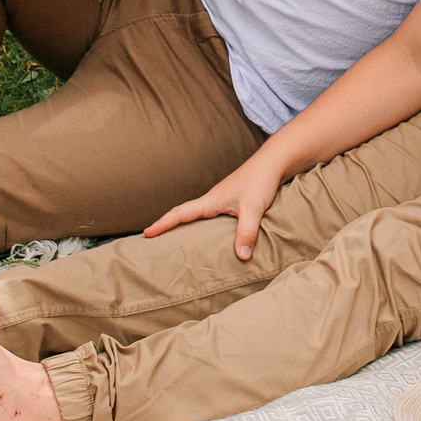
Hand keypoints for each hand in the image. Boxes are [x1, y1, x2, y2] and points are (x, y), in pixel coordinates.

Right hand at [143, 159, 286, 260]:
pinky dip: (202, 226)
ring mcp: (221, 201)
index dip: (163, 224)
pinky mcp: (232, 203)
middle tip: (151, 239)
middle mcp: (212, 201)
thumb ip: (247, 232)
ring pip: (197, 216)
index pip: (180, 213)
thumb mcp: (253, 208)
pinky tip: (207, 236)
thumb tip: (241, 256)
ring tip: (173, 242)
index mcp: (210, 201)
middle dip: (167, 226)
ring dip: (184, 226)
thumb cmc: (260, 181)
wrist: (273, 164)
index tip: (146, 233)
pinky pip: (210, 217)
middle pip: (183, 214)